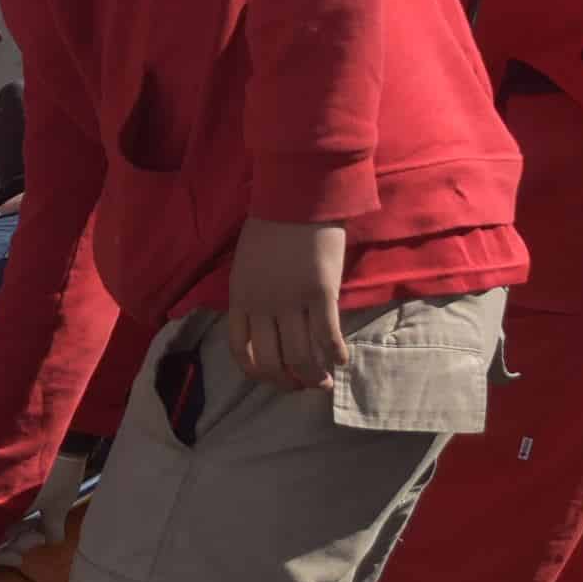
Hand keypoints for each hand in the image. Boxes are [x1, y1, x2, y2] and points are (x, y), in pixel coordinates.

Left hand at [225, 218, 349, 390]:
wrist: (298, 195)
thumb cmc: (271, 225)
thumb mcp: (246, 263)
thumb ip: (251, 294)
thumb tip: (263, 325)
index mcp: (241, 296)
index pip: (241, 349)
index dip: (256, 372)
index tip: (271, 377)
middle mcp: (263, 305)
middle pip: (272, 361)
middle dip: (287, 381)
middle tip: (301, 385)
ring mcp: (292, 301)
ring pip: (301, 357)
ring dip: (313, 376)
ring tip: (323, 382)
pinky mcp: (321, 294)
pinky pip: (328, 336)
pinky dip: (335, 354)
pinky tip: (341, 359)